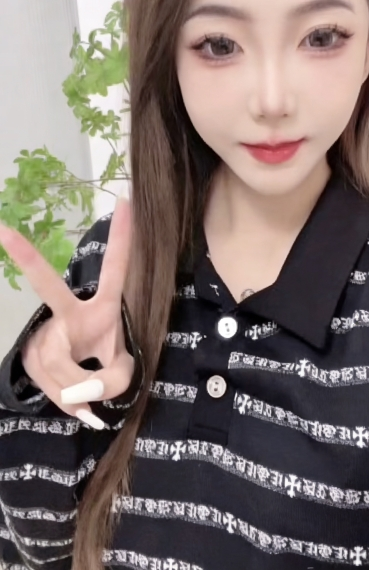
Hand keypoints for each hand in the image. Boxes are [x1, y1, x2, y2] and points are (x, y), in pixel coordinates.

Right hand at [0, 196, 133, 428]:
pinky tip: (71, 397)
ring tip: (85, 393)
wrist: (81, 384)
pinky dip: (65, 398)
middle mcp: (70, 311)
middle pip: (47, 285)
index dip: (122, 238)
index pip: (115, 268)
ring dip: (76, 388)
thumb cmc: (106, 367)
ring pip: (56, 361)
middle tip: (3, 231)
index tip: (125, 201)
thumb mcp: (122, 375)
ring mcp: (46, 330)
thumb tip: (80, 392)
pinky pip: (48, 381)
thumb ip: (111, 382)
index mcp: (103, 307)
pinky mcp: (31, 352)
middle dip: (26, 256)